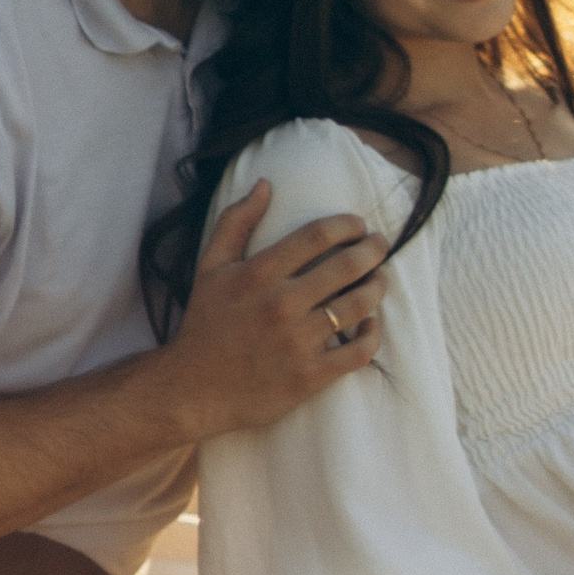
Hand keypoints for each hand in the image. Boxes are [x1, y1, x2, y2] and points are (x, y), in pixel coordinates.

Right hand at [160, 186, 388, 439]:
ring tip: (380, 279)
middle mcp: (281, 304)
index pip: (318, 235)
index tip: (359, 224)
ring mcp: (298, 342)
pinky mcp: (309, 376)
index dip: (347, 224)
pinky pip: (358, 352)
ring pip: (358, 306)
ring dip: (378, 287)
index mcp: (258, 274)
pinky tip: (372, 323)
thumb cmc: (204, 324)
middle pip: (346, 266)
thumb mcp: (210, 267)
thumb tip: (265, 184)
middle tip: (380, 245)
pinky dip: (373, 334)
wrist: (192, 390)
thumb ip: (235, 221)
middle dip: (373, 250)